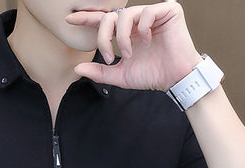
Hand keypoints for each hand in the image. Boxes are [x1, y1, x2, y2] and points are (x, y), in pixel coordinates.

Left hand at [66, 2, 201, 90]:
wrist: (174, 79)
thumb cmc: (152, 75)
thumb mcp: (121, 75)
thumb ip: (100, 71)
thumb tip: (77, 68)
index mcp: (127, 32)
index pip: (105, 21)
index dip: (87, 19)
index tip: (70, 20)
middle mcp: (138, 21)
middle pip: (110, 16)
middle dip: (104, 37)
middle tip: (109, 56)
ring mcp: (152, 14)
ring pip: (125, 14)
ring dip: (122, 37)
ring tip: (129, 54)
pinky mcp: (168, 10)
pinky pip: (146, 12)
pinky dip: (142, 28)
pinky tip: (147, 41)